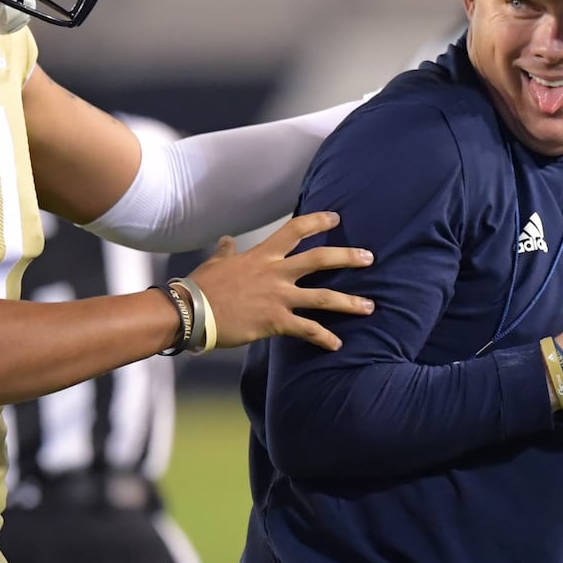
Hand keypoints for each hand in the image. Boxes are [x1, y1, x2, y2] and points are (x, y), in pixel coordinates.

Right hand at [185, 211, 373, 351]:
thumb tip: (227, 240)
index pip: (295, 230)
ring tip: (369, 307)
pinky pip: (307, 329)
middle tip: (369, 258)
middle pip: (320, 259)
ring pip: (323, 297)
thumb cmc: (202, 286)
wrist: (193, 311)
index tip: (336, 218)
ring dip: (349, 302)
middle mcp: (276, 272)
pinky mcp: (276, 321)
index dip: (318, 221)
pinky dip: (324, 337)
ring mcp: (278, 297)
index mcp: (263, 255)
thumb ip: (227, 251)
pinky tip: (337, 344)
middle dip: (348, 257)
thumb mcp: (217, 263)